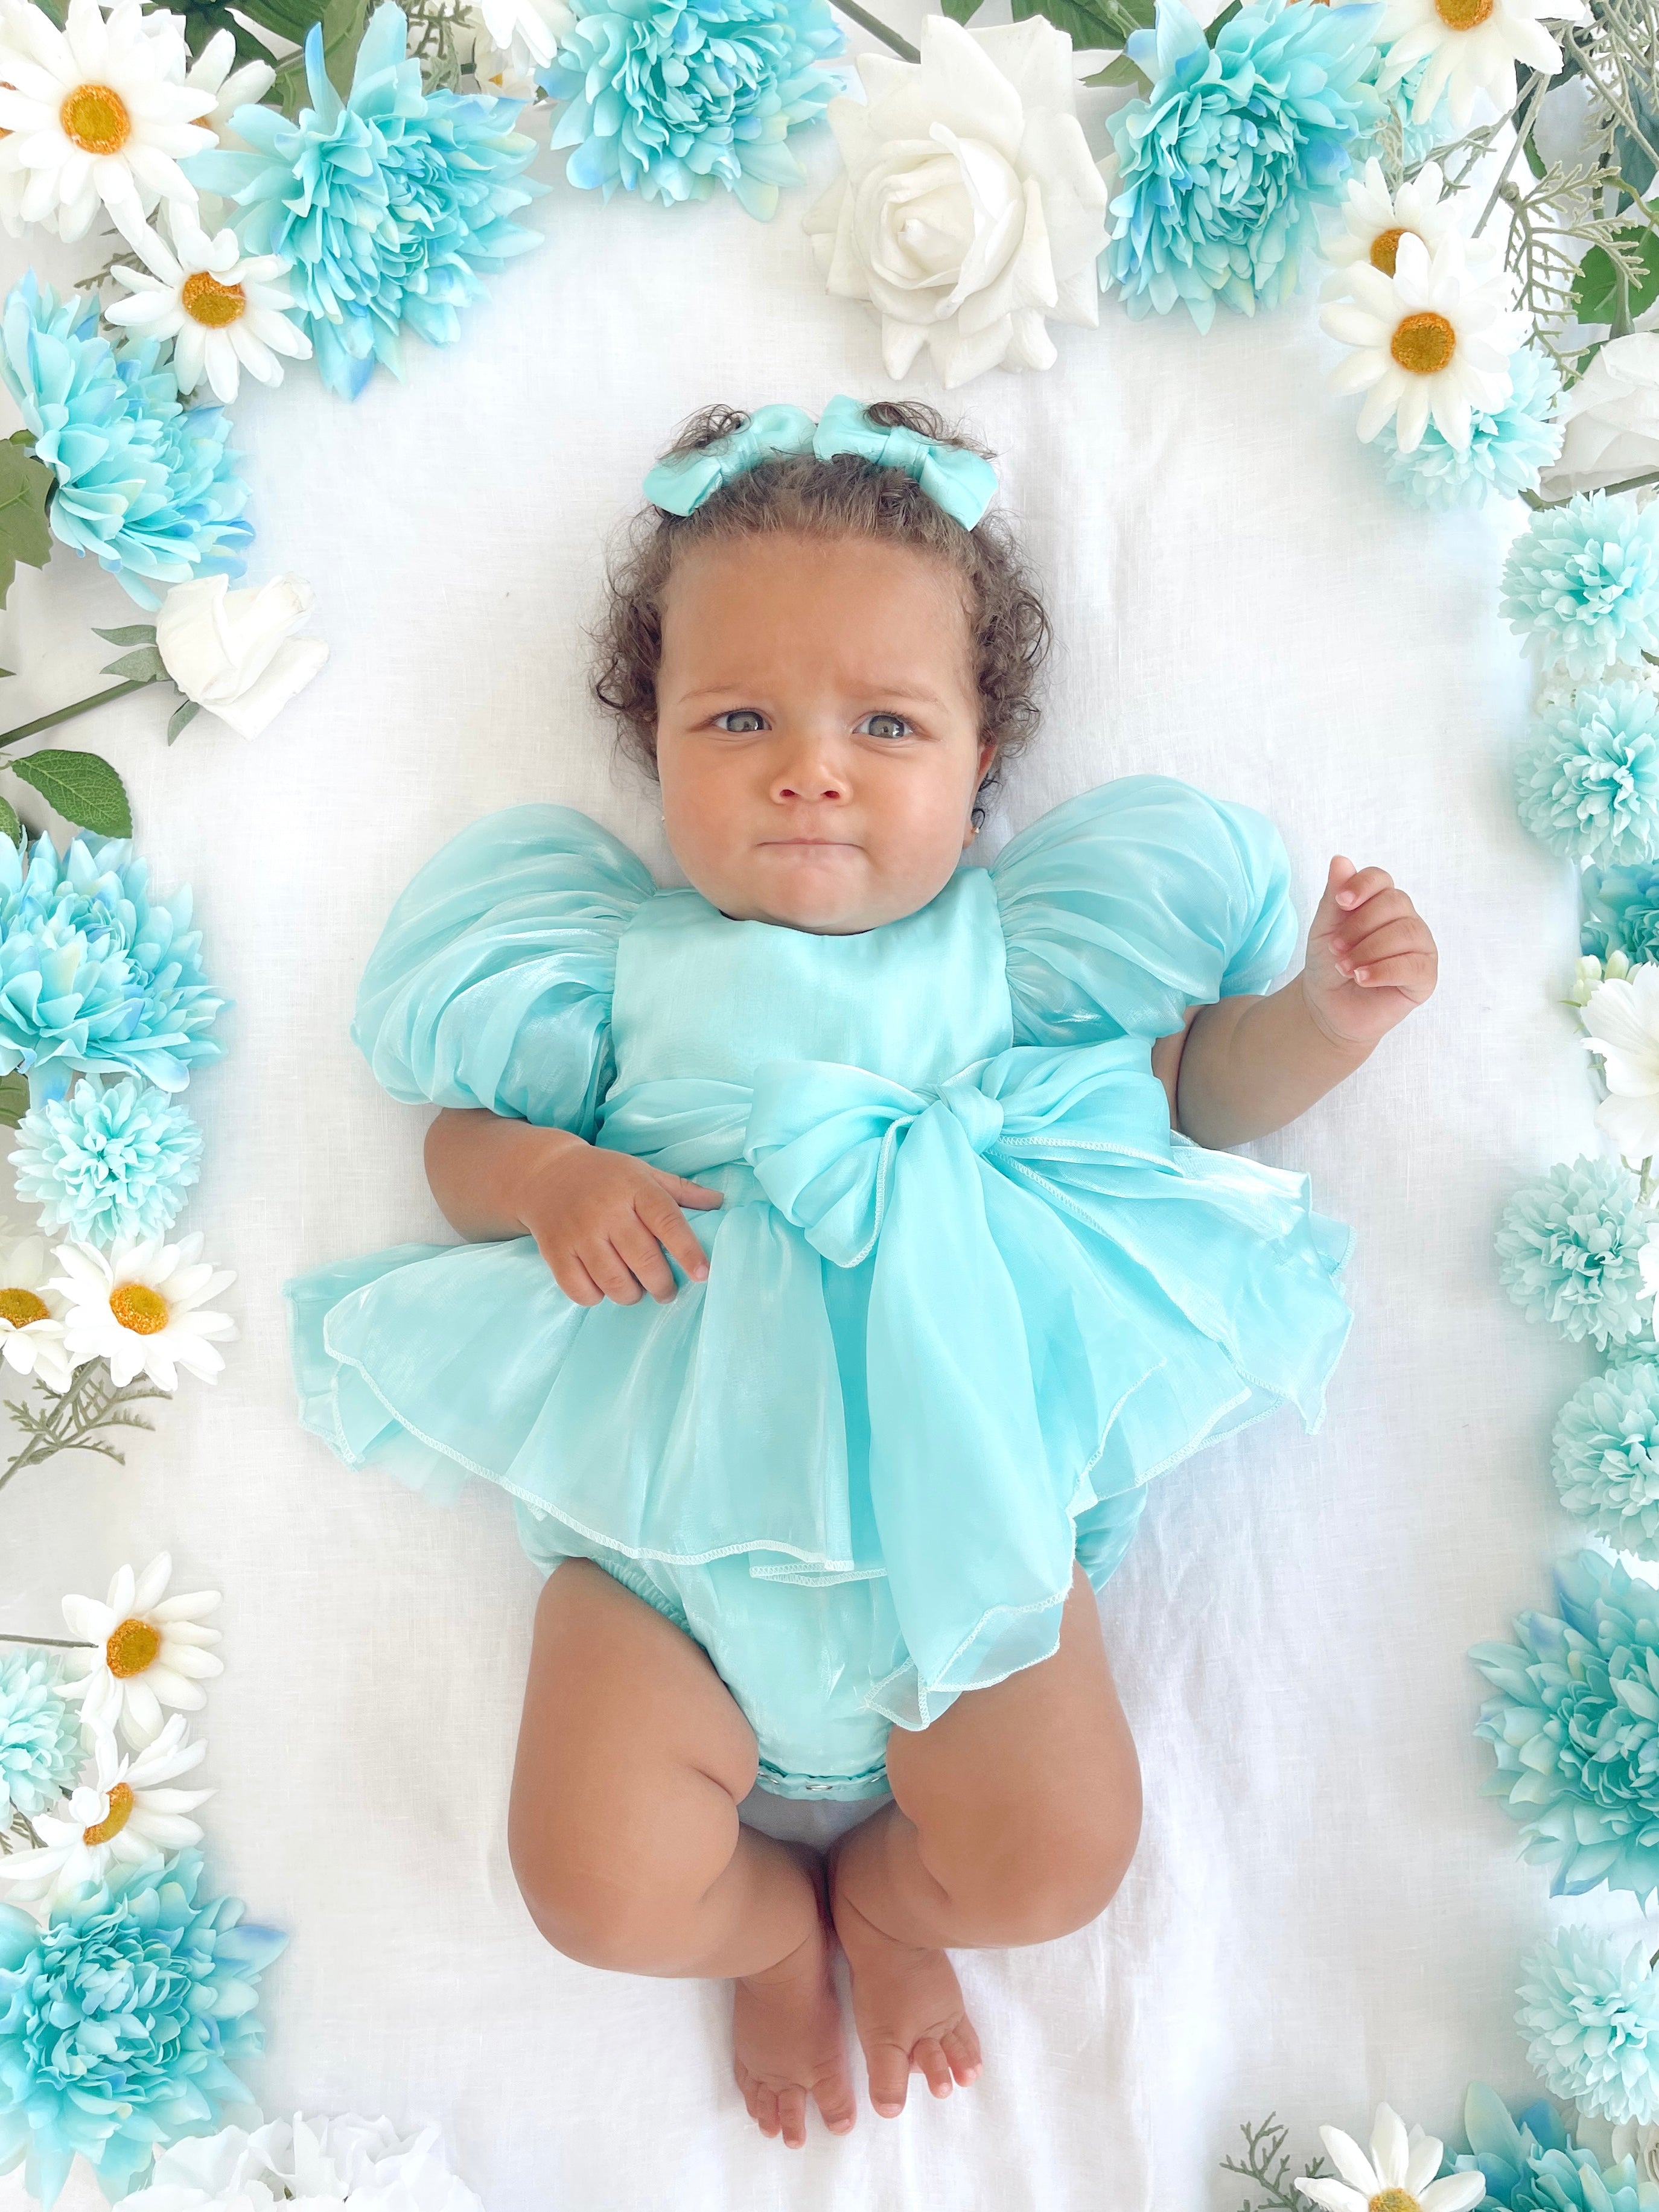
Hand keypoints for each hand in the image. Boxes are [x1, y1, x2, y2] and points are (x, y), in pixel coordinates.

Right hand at [516, 1131, 723, 1307]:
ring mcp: (579, 1233)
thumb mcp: (643, 1172)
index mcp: (634, 1188)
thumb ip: (680, 1190)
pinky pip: (582, 1292)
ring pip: (615, 1283)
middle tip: (668, 1291)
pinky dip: (597, 1297)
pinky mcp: (556, 1253)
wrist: (545, 1173)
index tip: (703, 1274)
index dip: (688, 1252)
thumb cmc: (605, 1175)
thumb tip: (720, 1202)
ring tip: (637, 1289)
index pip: (668, 1222)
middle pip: (644, 1261)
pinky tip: (603, 1286)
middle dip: (663, 1285)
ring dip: (632, 1295)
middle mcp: (607, 1211)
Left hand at [1301, 855, 1437, 1048]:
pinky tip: (1362, 978)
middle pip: (1396, 903)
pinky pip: (1414, 965)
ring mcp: (1420, 947)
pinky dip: (1384, 970)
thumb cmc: (1329, 963)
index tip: (1341, 902)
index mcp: (1381, 903)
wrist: (1328, 1007)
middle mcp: (1406, 919)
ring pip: (1407, 932)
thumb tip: (1340, 860)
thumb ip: (1334, 897)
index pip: (1381, 879)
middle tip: (1335, 948)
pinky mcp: (1425, 976)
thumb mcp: (1325, 928)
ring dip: (1370, 950)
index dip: (1363, 886)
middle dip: (1360, 926)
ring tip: (1345, 968)